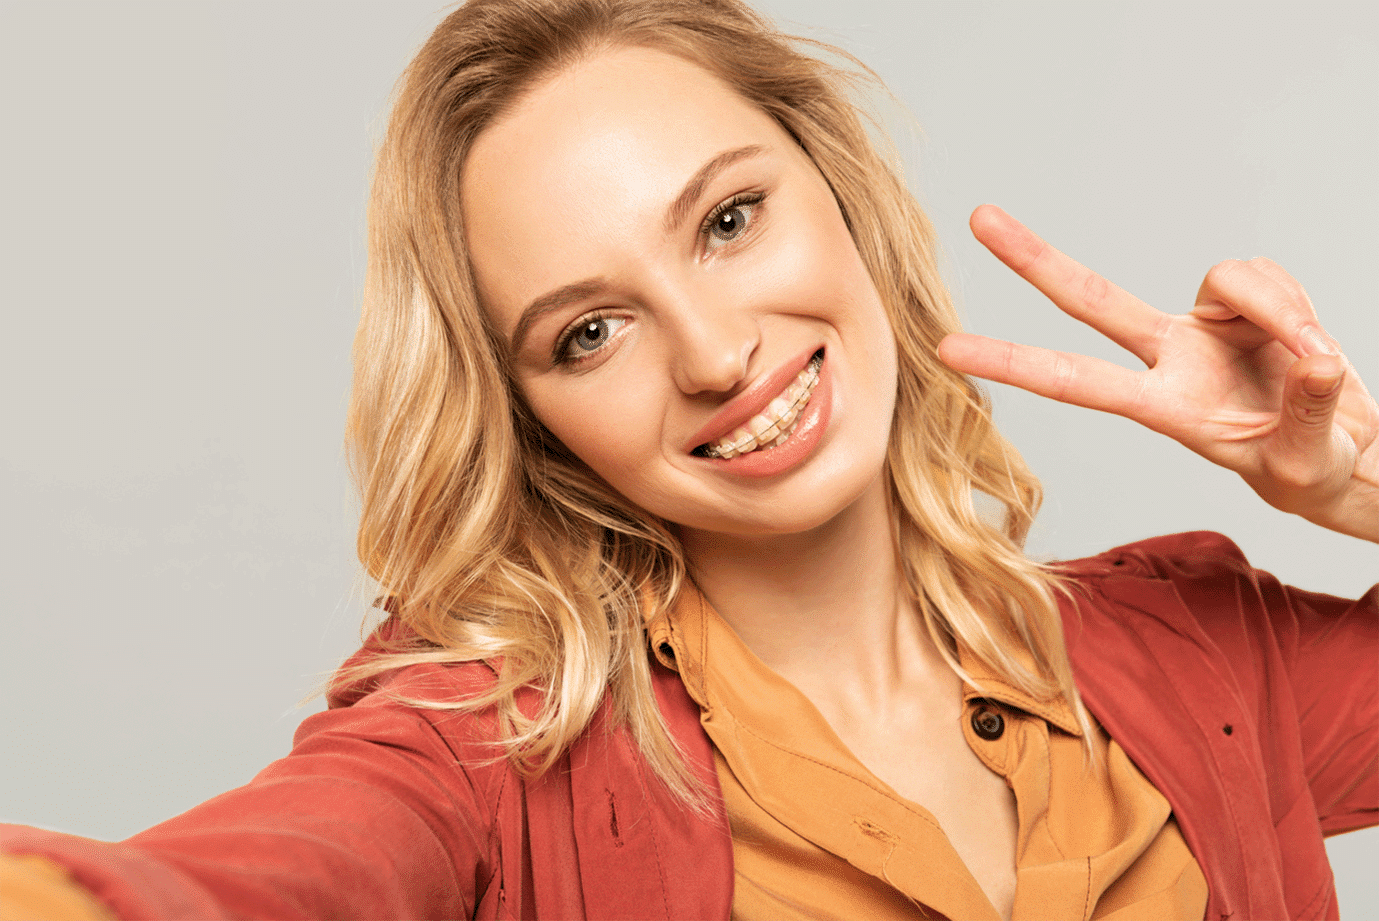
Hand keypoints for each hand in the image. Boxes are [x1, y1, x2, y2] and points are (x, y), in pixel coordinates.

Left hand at [938, 205, 1378, 541]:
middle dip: (1034, 259)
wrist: (1343, 451)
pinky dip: (1300, 305)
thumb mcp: (1306, 460)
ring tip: (1316, 358)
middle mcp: (1171, 358)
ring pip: (1229, 277)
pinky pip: (1269, 278)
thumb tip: (1319, 364)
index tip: (948, 352)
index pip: (1075, 383)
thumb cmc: (1308, 467)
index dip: (1012, 364)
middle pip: (1092, 299)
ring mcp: (1205, 327)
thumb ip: (1312, 414)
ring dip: (1281, 310)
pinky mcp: (1246, 304)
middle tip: (978, 217)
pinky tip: (1313, 341)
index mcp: (1165, 409)